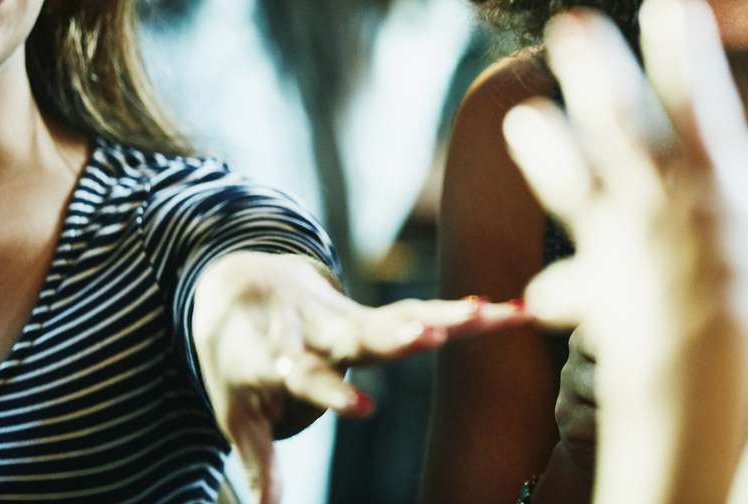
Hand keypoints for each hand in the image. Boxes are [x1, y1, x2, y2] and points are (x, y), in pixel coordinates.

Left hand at [191, 251, 526, 503]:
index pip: (308, 374)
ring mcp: (351, 316)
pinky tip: (509, 310)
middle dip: (398, 335)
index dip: (334, 392)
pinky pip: (423, 309)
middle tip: (432, 335)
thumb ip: (257, 461)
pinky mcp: (376, 311)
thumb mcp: (238, 413)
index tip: (365, 408)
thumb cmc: (239, 363)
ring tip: (489, 313)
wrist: (238, 287)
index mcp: (280, 356)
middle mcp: (320, 331)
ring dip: (447, 314)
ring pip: (402, 313)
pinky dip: (462, 312)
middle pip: (362, 333)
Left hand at [502, 0, 747, 501]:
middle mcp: (655, 191)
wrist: (693, 371)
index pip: (697, 96)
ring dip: (548, 149)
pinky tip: (538, 294)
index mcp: (710, 174)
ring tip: (521, 118)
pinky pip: (569, 279)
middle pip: (618, 118)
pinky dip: (558, 290)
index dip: (682, 48)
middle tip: (570, 24)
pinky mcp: (595, 280)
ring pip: (574, 178)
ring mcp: (616, 232)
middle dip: (594, 69)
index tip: (667, 2)